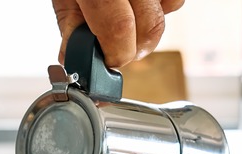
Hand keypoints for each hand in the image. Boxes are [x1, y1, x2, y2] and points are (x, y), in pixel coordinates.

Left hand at [52, 0, 184, 68]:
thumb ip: (71, 20)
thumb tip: (73, 57)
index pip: (117, 29)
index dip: (115, 55)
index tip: (107, 60)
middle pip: (151, 27)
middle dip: (134, 47)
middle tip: (116, 44)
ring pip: (170, 9)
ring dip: (149, 20)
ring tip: (126, 9)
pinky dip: (161, 1)